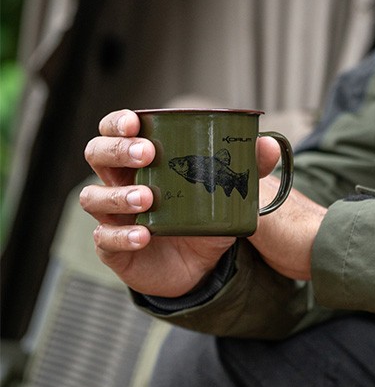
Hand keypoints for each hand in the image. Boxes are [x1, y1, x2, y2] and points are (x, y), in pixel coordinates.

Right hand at [81, 109, 325, 296]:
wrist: (203, 264)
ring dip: (118, 194)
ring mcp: (113, 215)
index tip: (135, 122)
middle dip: (117, 150)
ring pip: (93, 197)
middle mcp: (120, 182)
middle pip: (97, 154)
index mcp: (142, 159)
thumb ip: (248, 166)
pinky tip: (143, 235)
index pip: (115, 130)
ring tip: (147, 199)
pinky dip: (121, 235)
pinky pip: (105, 239)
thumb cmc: (206, 214)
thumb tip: (269, 144)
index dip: (118, 122)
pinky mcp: (114, 248)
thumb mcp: (228, 189)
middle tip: (147, 155)